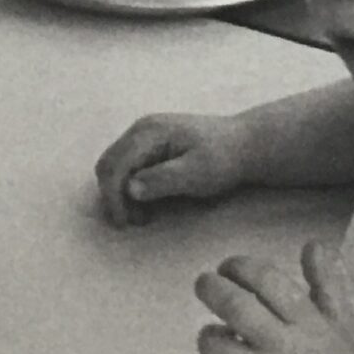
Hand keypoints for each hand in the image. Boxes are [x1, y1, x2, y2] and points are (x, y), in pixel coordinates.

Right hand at [95, 112, 252, 225]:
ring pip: (115, 165)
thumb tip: (130, 189)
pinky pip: (128, 164)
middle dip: (114, 196)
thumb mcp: (197, 173)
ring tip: (144, 215)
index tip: (126, 224)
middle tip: (136, 221)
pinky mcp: (151, 142)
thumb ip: (162, 179)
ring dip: (121, 193)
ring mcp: (145, 133)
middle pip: (107, 164)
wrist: (245, 143)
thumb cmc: (223, 158)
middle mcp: (141, 129)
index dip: (114, 197)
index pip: (114, 165)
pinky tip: (149, 200)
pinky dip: (131, 186)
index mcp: (149, 133)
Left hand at [194, 244, 353, 353]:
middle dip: (209, 287)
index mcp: (308, 323)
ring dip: (208, 334)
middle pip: (233, 305)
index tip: (229, 268)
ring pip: (213, 343)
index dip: (239, 266)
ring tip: (218, 336)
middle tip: (204, 284)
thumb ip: (326, 283)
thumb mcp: (339, 325)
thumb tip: (313, 243)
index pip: (265, 279)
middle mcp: (284, 348)